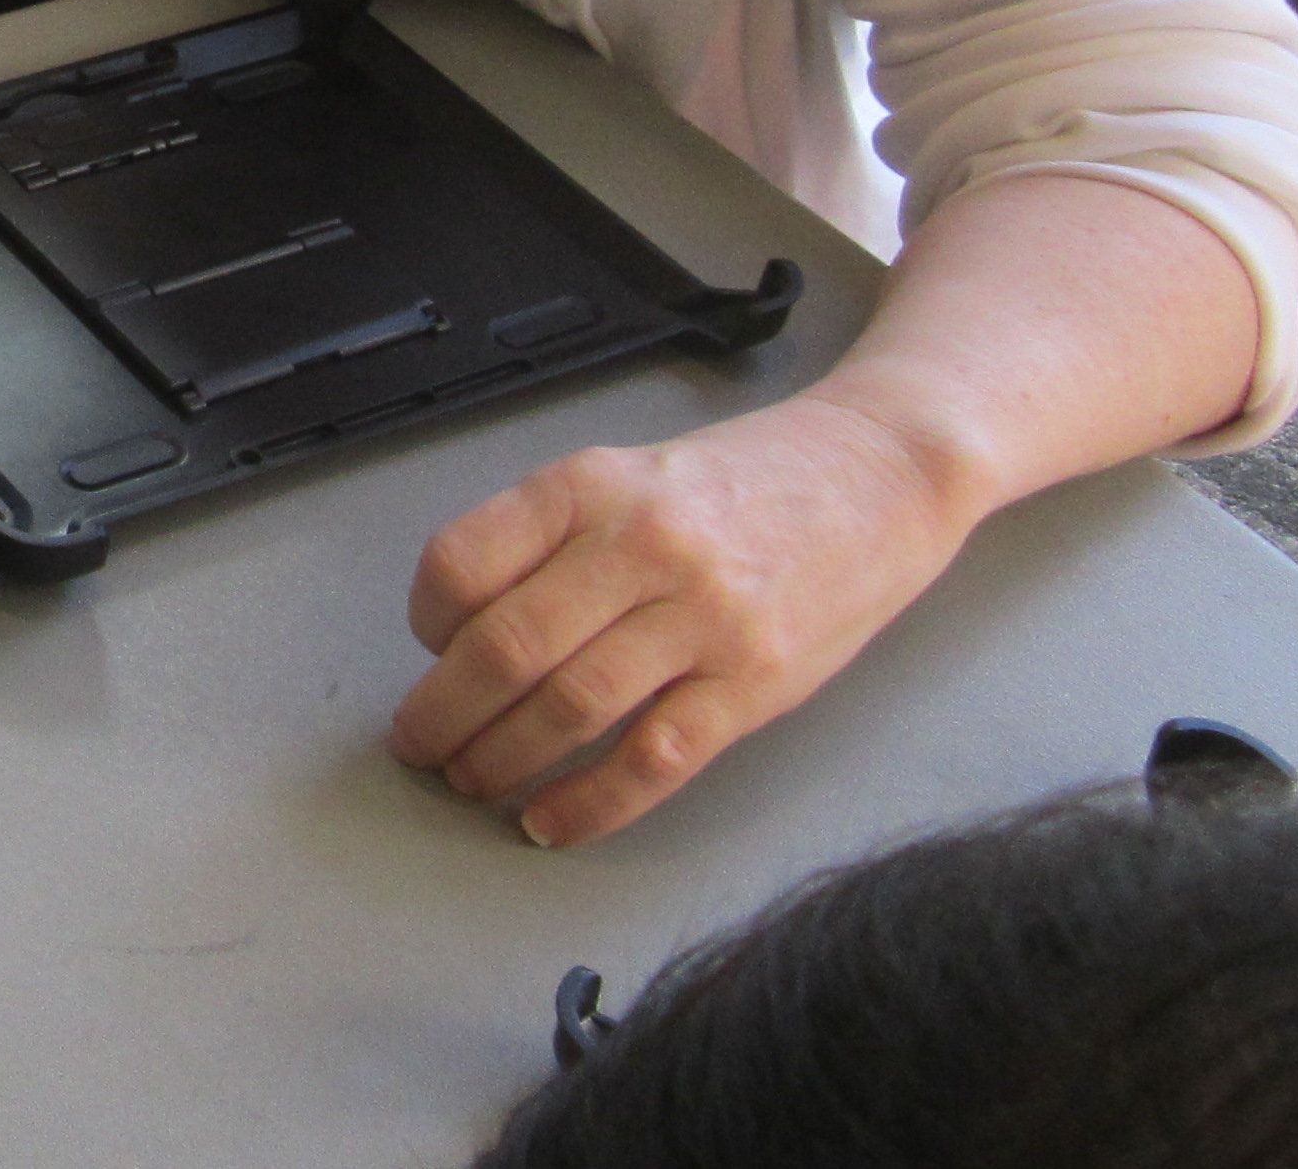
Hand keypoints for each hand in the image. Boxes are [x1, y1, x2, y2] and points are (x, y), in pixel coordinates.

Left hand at [389, 392, 978, 844]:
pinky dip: (589, 803)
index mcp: (591, 485)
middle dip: (442, 714)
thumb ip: (553, 540)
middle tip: (417, 746)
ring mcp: (703, 617)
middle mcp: (641, 545)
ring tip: (471, 782)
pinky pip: (653, 759)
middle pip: (505, 648)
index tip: (428, 651)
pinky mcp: (754, 683)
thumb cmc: (741, 484)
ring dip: (501, 761)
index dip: (425, 622)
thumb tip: (463, 635)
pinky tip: (549, 822)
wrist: (880, 476)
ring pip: (569, 709)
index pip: (462, 561)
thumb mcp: (629, 475)